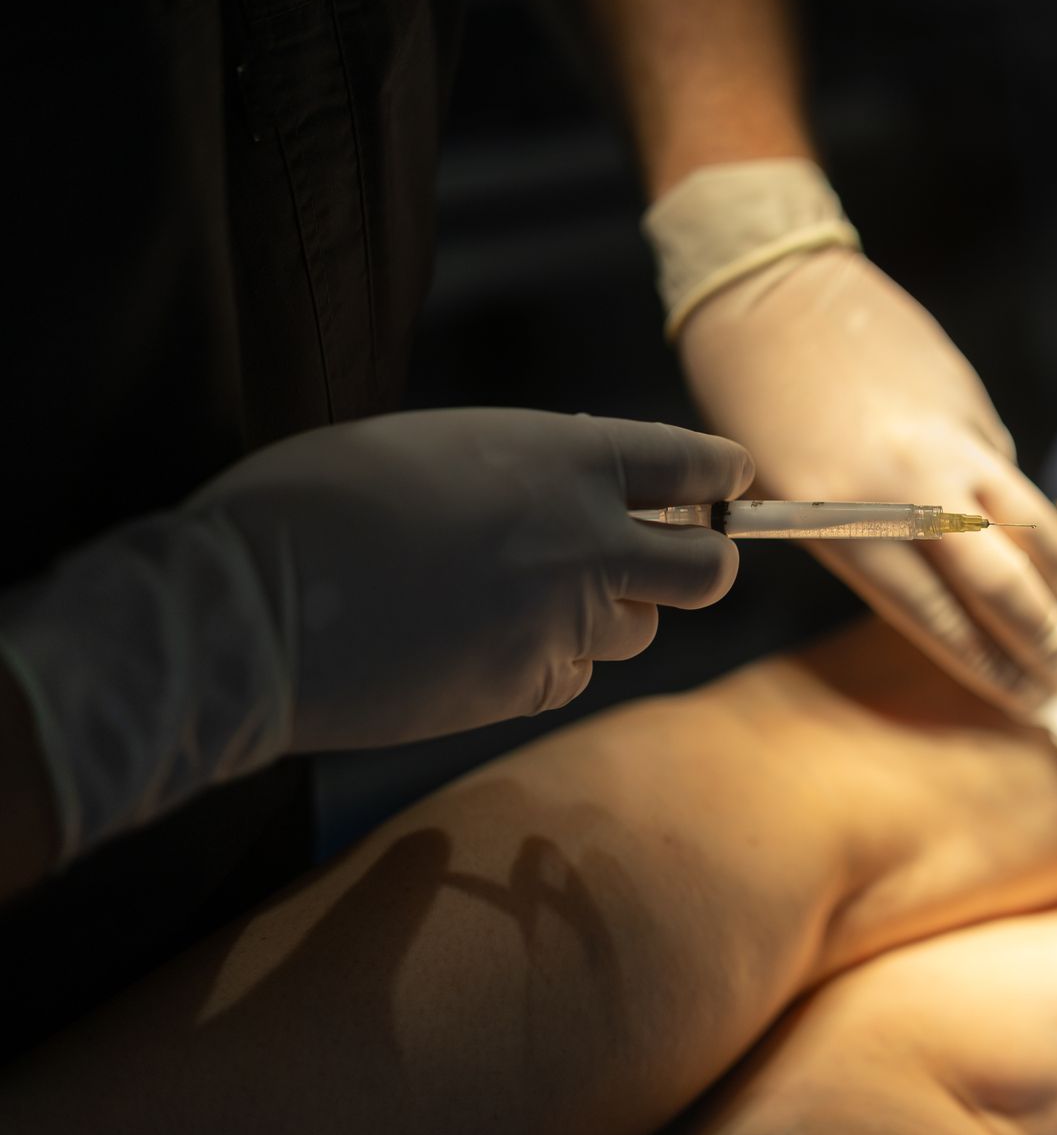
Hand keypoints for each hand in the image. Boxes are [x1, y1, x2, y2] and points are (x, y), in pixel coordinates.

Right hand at [189, 408, 751, 749]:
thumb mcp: (441, 446)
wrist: (248, 607)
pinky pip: (571, 679)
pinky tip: (482, 646)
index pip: (695, 463)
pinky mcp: (526, 688)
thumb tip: (577, 486)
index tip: (730, 485)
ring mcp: (564, 623)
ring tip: (526, 599)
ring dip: (607, 618)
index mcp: (567, 458)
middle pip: (710, 570)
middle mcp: (589, 541)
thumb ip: (531, 468)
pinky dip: (547, 665)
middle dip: (702, 564)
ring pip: (636, 631)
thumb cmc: (317, 501)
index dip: (721, 477)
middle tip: (673, 561)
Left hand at [677, 247, 1056, 715]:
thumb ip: (870, 546)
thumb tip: (955, 588)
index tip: (1029, 706)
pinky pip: (1009, 470)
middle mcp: (910, 483)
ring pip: (1031, 522)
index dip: (992, 669)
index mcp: (846, 519)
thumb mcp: (787, 499)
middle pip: (1004, 581)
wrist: (771, 286)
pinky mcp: (972, 400)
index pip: (940, 617)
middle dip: (1047, 641)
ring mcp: (951, 437)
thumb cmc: (754, 406)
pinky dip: (1026, 514)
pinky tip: (1032, 542)